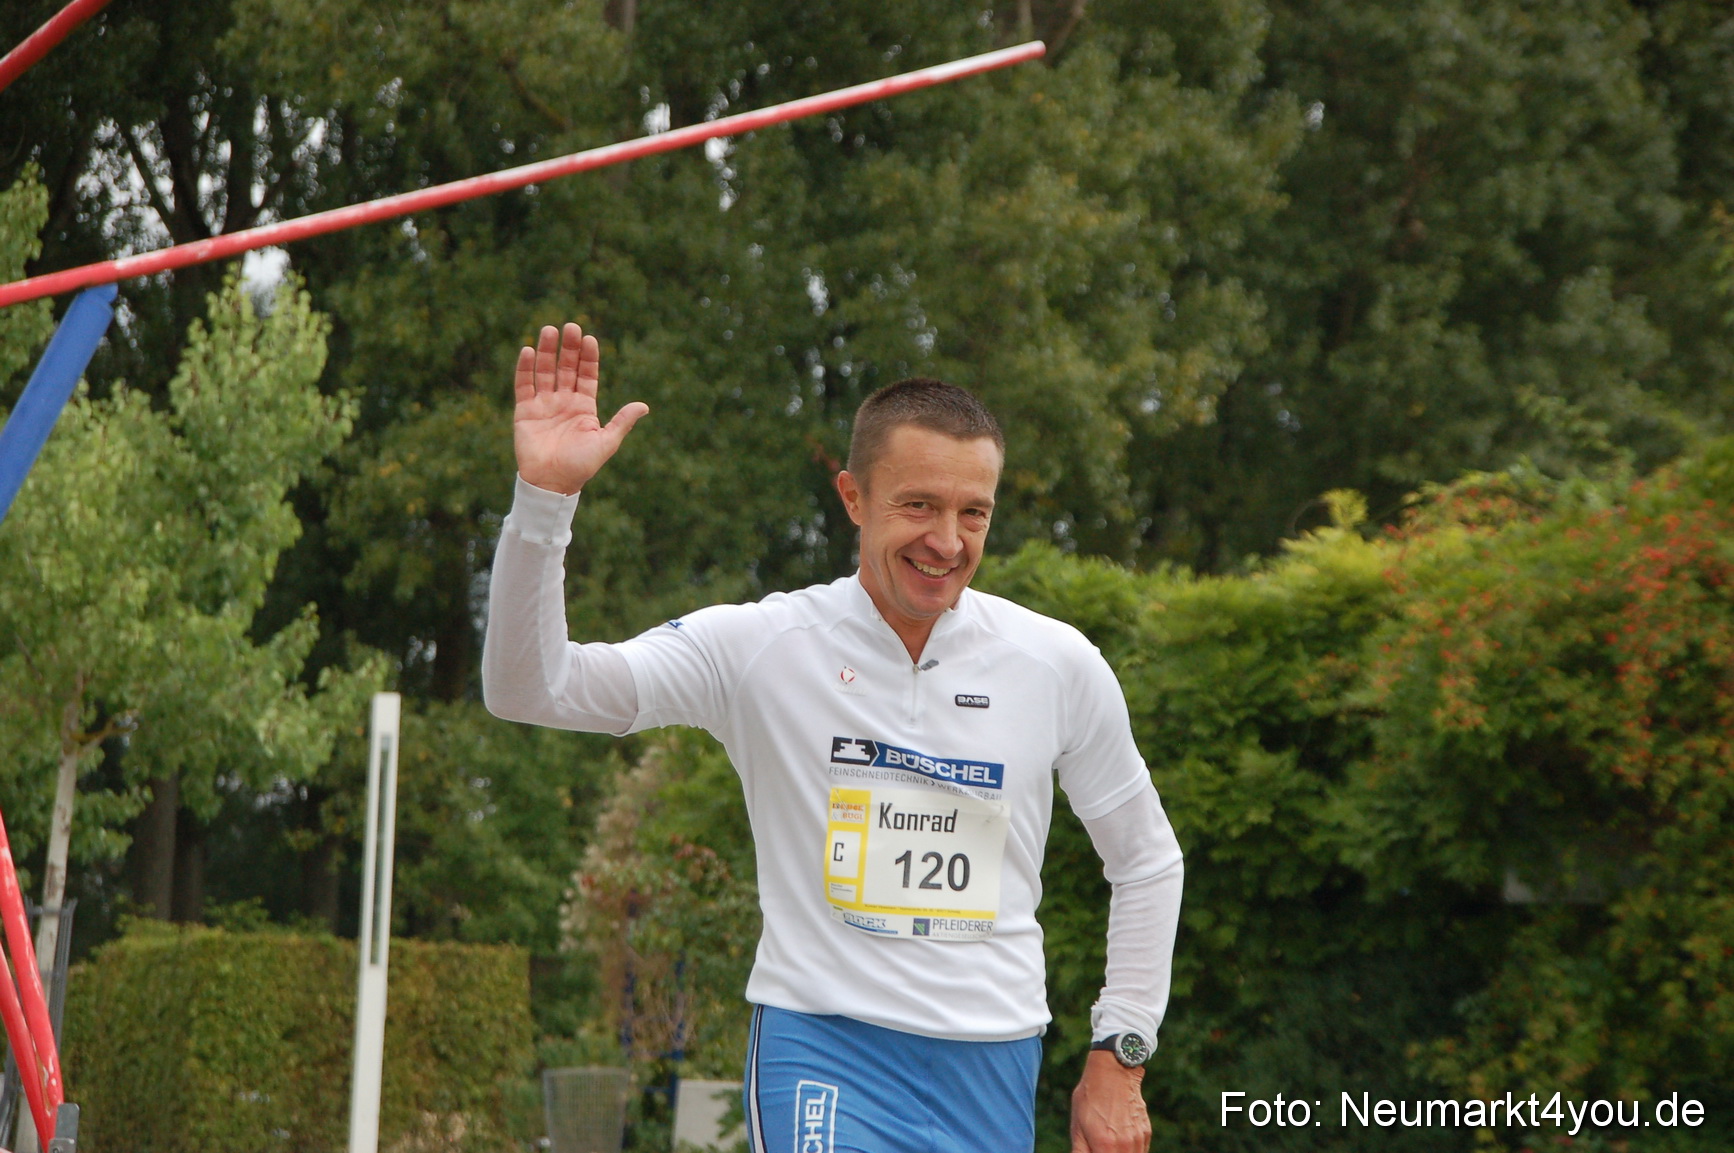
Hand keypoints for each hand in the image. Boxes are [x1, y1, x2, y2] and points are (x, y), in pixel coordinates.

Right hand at [512, 322, 647, 494]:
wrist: (552, 483)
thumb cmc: (582, 466)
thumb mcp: (606, 442)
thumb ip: (622, 422)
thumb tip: (644, 406)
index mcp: (585, 407)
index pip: (587, 375)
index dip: (588, 357)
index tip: (589, 339)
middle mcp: (564, 401)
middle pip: (566, 368)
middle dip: (569, 348)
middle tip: (570, 326)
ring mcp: (544, 404)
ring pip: (545, 371)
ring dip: (547, 351)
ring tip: (549, 330)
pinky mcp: (525, 411)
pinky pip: (524, 385)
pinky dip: (525, 368)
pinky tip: (529, 351)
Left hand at [1070, 1050, 1150, 1152]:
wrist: (1114, 1073)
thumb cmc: (1091, 1097)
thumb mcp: (1077, 1125)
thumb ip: (1080, 1151)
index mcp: (1104, 1146)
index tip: (1094, 1150)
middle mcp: (1124, 1146)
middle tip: (1100, 1146)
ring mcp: (1137, 1140)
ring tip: (1109, 1141)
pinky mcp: (1146, 1133)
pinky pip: (1140, 1151)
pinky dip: (1130, 1151)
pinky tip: (1120, 1140)